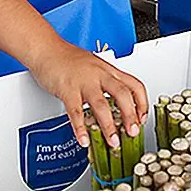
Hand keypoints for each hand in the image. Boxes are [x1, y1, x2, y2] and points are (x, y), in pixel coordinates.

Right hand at [29, 42, 147, 149]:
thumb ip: (107, 84)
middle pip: (122, 94)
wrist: (47, 48)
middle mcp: (100, 75)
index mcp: (110, 70)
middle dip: (130, 116)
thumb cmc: (69, 59)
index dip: (142, 103)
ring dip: (109, 126)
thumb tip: (118, 106)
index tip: (143, 118)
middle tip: (133, 132)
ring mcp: (84, 82)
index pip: (135, 85)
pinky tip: (84, 139)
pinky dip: (80, 128)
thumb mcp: (96, 67)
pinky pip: (75, 111)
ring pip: (101, 104)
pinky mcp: (67, 89)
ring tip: (113, 142)